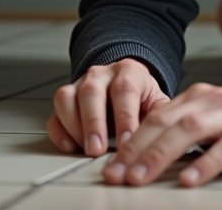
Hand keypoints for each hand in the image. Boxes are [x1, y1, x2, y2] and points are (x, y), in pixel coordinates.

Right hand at [47, 58, 169, 157]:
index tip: (125, 144)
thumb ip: (160, 117)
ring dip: (75, 125)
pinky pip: (55, 111)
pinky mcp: (66, 98)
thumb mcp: (157, 102)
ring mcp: (80, 84)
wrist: (127, 82)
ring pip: (67, 97)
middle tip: (97, 150)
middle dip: (94, 123)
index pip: (124, 91)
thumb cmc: (142, 97)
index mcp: (128, 72)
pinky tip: (69, 146)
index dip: (124, 118)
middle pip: (91, 92)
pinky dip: (59, 130)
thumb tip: (165, 138)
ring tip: (85, 149)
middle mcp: (101, 74)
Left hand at [102, 83, 221, 187]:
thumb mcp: (210, 123)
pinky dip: (206, 163)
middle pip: (166, 123)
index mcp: (196, 98)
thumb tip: (140, 157)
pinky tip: (191, 179)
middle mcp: (212, 101)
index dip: (129, 142)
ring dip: (162, 154)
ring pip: (191, 130)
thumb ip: (181, 133)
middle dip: (137, 149)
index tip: (111, 166)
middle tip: (117, 174)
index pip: (155, 118)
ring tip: (142, 177)